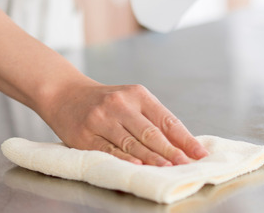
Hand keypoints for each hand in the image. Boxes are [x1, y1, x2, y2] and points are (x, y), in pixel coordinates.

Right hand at [39, 80, 208, 165]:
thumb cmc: (104, 101)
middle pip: (150, 133)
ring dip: (152, 159)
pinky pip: (109, 151)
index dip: (184, 139)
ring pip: (132, 144)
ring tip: (168, 169)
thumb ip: (152, 120)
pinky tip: (138, 167)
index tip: (199, 153)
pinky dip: (125, 160)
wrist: (64, 93)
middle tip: (187, 165)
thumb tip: (182, 146)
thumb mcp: (130, 100)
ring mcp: (101, 120)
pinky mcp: (85, 136)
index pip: (166, 119)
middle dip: (171, 152)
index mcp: (137, 94)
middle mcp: (119, 105)